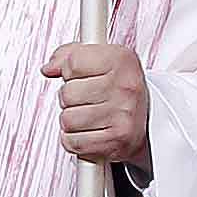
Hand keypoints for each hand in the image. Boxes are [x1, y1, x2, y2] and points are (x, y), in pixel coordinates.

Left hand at [47, 39, 148, 168]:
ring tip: (89, 116)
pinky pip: (72, 141)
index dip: (68, 71)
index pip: (72, 62)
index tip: (79, 76)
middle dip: (70, 98)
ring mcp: (122, 115)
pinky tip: (90, 131)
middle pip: (67, 93)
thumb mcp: (101, 60)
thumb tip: (49, 68)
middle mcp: (125, 87)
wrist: (148, 121)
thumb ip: (69, 55)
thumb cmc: (119, 89)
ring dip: (72, 120)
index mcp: (121, 60)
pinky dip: (75, 139)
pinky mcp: (116, 141)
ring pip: (67, 119)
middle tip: (87, 99)